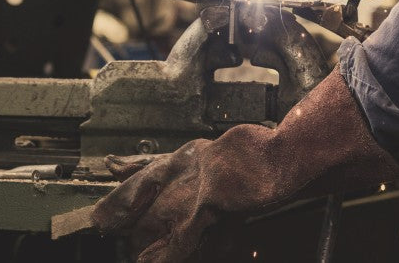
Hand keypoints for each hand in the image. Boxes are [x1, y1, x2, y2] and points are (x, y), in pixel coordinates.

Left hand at [89, 70, 398, 261]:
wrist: (300, 149)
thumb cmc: (287, 147)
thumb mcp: (252, 148)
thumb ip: (236, 156)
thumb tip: (231, 160)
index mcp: (209, 149)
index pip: (164, 158)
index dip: (134, 166)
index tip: (111, 166)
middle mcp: (199, 160)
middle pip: (151, 179)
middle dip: (122, 196)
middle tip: (97, 213)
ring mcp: (204, 180)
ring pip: (157, 204)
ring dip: (134, 222)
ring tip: (109, 232)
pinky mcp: (213, 201)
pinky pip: (185, 235)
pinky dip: (169, 252)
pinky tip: (153, 261)